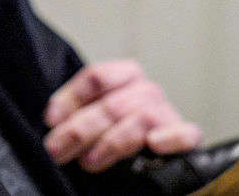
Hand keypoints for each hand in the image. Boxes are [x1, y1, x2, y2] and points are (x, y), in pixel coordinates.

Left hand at [43, 60, 201, 172]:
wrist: (147, 159)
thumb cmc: (112, 132)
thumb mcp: (91, 117)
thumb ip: (76, 112)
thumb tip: (54, 120)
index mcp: (125, 76)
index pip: (98, 77)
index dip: (71, 99)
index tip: (51, 121)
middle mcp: (147, 90)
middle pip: (113, 103)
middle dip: (81, 129)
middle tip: (57, 150)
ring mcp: (168, 113)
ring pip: (142, 117)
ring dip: (112, 141)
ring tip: (89, 161)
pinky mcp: (187, 138)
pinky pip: (186, 133)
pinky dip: (171, 137)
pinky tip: (153, 144)